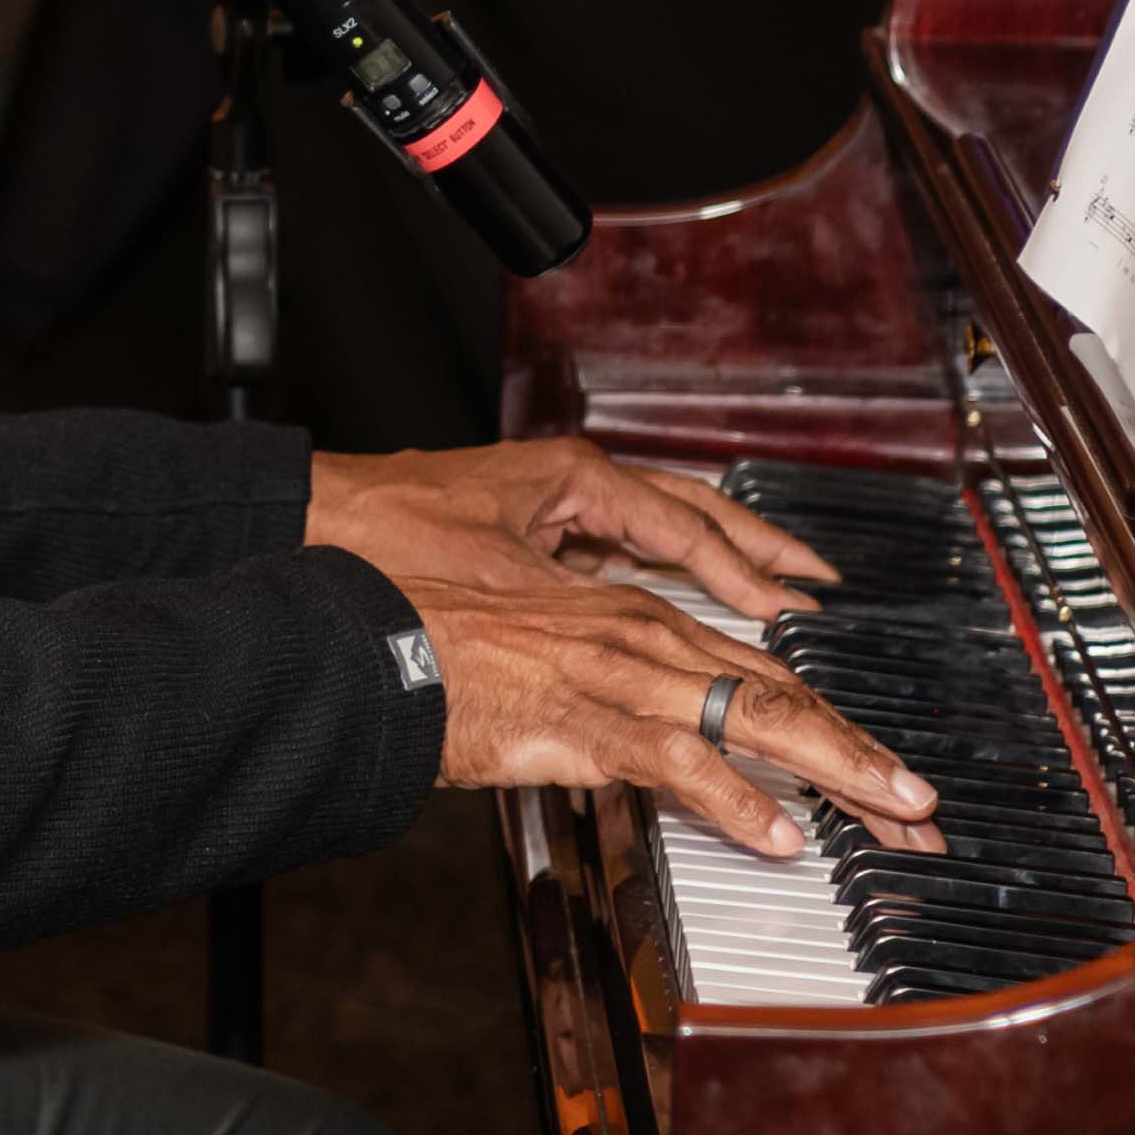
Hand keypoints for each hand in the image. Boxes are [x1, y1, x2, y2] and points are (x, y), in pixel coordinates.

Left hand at [308, 435, 833, 622]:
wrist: (315, 522)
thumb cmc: (390, 536)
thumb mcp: (502, 583)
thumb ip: (582, 618)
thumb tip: (650, 655)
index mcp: (577, 479)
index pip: (686, 528)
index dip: (746, 573)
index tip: (795, 609)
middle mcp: (574, 483)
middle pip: (692, 515)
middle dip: (760, 549)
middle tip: (819, 581)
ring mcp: (555, 502)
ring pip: (661, 528)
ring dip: (722, 558)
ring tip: (780, 587)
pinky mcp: (532, 531)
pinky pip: (622, 548)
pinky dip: (665, 572)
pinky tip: (689, 600)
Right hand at [388, 565, 936, 860]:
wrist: (380, 647)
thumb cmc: (455, 664)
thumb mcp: (559, 676)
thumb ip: (620, 714)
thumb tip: (668, 768)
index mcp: (645, 625)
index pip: (767, 677)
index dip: (835, 730)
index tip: (884, 781)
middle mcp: (648, 638)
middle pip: (783, 695)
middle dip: (863, 756)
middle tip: (924, 811)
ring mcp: (620, 675)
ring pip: (755, 717)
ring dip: (837, 770)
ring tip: (894, 818)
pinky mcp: (582, 718)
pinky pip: (676, 760)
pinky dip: (736, 800)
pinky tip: (781, 837)